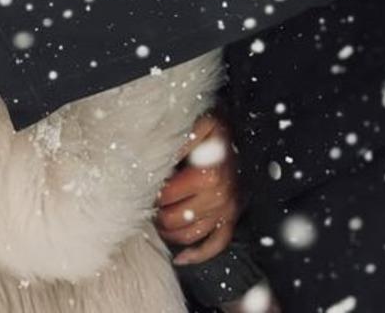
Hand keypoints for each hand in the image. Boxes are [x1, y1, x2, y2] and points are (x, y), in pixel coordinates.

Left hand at [156, 111, 240, 263]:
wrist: (242, 137)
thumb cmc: (218, 130)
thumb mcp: (201, 125)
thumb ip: (183, 139)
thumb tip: (163, 156)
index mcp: (208, 176)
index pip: (169, 195)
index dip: (152, 194)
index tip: (143, 189)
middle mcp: (219, 197)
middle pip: (177, 218)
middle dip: (158, 214)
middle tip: (147, 206)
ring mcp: (226, 211)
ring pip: (192, 234)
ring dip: (170, 233)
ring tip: (157, 223)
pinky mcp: (231, 219)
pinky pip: (216, 245)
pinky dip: (198, 255)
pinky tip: (181, 258)